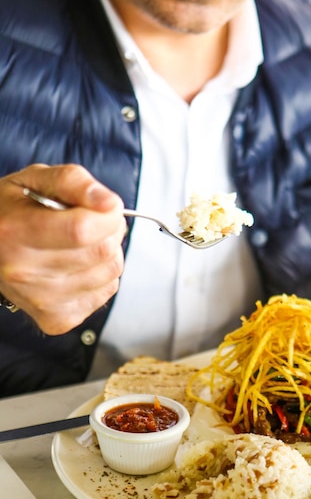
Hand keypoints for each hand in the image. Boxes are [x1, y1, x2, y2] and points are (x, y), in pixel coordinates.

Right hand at [0, 163, 126, 333]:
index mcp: (14, 232)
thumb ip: (74, 182)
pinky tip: (78, 266)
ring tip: (83, 244)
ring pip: (110, 272)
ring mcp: (40, 300)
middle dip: (110, 230)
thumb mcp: (36, 179)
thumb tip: (109, 203)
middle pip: (102, 251)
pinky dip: (102, 275)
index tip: (106, 207)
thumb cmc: (13, 212)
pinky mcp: (56, 319)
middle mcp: (24, 271)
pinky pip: (106, 292)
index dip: (108, 214)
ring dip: (108, 253)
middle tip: (92, 222)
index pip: (81, 229)